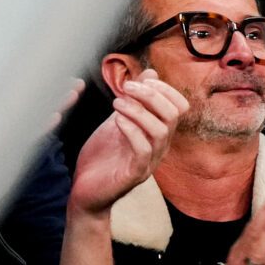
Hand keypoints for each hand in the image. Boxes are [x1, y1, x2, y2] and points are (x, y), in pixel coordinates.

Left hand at [69, 74, 186, 215]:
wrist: (85, 191)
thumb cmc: (102, 156)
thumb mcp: (118, 120)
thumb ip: (134, 100)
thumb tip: (151, 73)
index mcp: (159, 133)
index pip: (179, 106)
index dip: (165, 89)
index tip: (142, 80)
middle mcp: (160, 147)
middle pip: (173, 115)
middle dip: (151, 95)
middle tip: (127, 87)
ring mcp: (150, 161)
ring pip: (160, 130)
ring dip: (138, 110)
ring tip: (116, 103)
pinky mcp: (135, 174)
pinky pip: (143, 149)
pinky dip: (131, 130)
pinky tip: (116, 121)